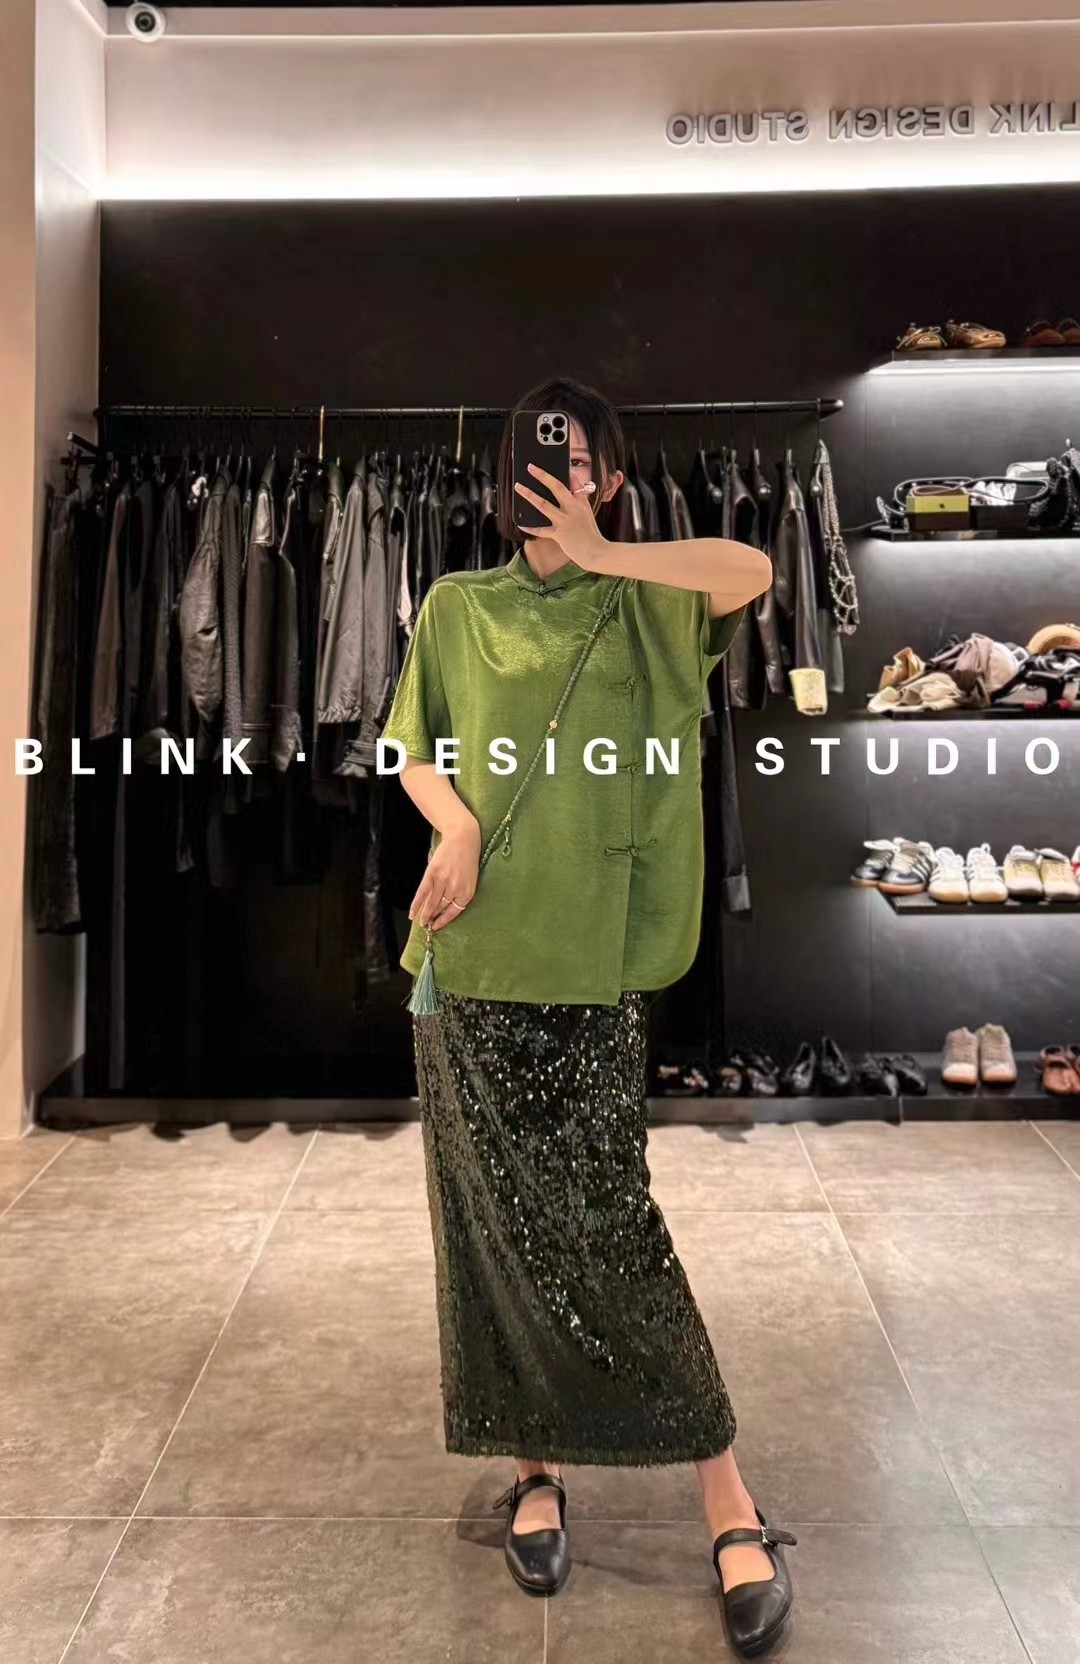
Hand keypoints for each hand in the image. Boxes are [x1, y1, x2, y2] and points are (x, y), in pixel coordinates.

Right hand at [409, 817, 480, 931]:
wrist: (462, 838)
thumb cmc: (468, 857)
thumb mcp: (471, 878)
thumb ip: (461, 891)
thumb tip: (447, 904)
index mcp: (467, 892)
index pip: (454, 912)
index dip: (444, 920)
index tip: (437, 926)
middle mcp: (455, 888)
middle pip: (441, 908)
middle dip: (433, 918)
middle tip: (427, 926)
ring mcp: (443, 881)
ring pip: (431, 903)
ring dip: (425, 914)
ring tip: (421, 922)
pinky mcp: (432, 874)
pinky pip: (423, 893)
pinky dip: (417, 904)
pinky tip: (413, 913)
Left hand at [514, 462, 609, 570]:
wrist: (598, 553)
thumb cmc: (592, 536)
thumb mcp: (587, 515)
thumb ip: (576, 505)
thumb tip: (563, 498)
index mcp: (582, 503)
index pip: (574, 482)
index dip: (566, 473)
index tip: (559, 466)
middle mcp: (573, 508)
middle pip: (556, 486)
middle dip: (542, 475)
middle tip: (530, 467)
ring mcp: (565, 520)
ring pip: (543, 504)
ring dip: (529, 494)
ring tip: (518, 487)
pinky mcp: (559, 534)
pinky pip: (540, 530)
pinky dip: (530, 527)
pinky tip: (520, 524)